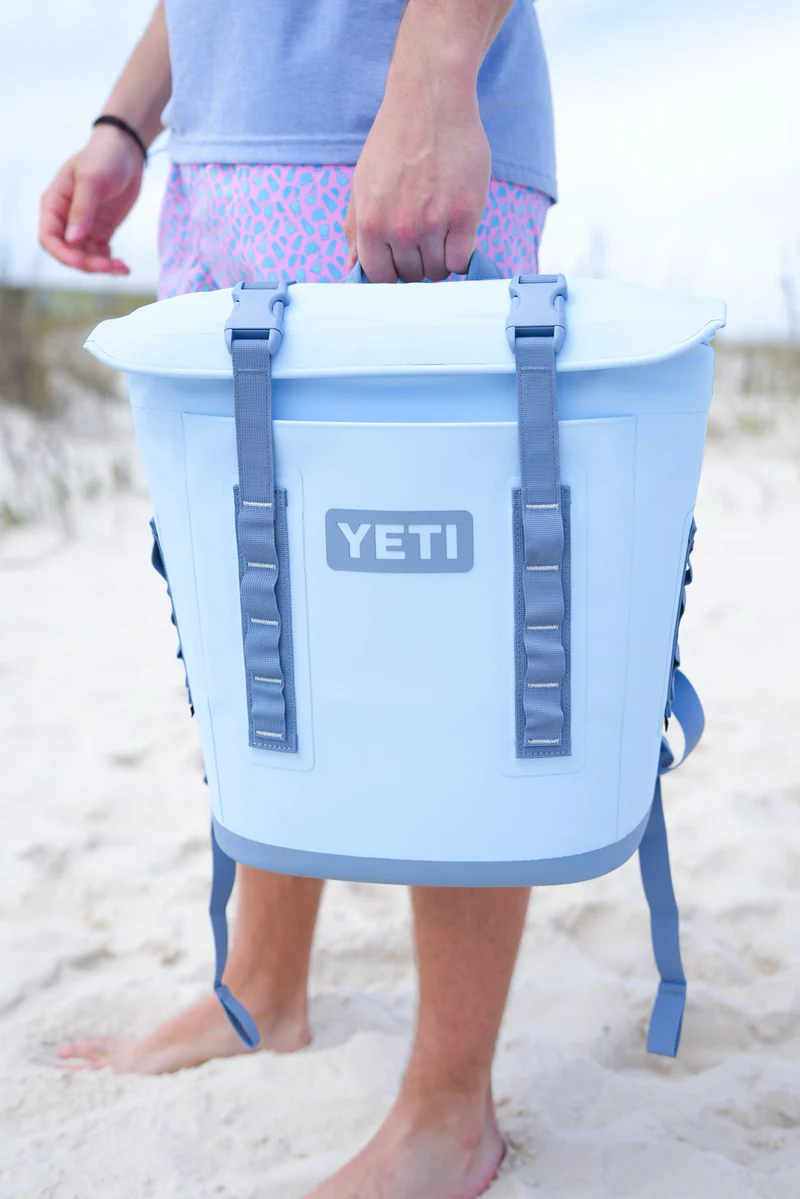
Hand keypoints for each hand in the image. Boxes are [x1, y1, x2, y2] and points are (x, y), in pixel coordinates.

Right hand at [39, 125, 144, 274]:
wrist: (127, 151)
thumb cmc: (103, 158)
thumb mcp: (91, 180)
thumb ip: (82, 210)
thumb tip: (72, 241)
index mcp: (54, 204)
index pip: (48, 238)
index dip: (62, 254)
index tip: (82, 262)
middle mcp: (65, 219)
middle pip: (68, 252)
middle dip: (86, 264)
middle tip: (110, 267)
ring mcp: (83, 226)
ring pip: (85, 257)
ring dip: (101, 266)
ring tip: (122, 268)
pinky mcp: (101, 230)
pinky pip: (100, 254)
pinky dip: (110, 263)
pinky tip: (123, 266)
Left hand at [344, 75, 490, 282]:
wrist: (430, 101)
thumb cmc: (394, 139)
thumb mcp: (361, 182)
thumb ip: (355, 227)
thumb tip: (353, 266)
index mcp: (370, 223)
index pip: (380, 277)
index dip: (392, 272)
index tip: (401, 260)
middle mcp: (399, 228)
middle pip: (411, 276)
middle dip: (417, 263)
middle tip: (424, 236)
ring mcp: (433, 223)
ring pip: (438, 271)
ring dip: (440, 258)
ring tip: (441, 230)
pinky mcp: (464, 215)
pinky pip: (462, 260)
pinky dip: (461, 255)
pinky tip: (458, 234)